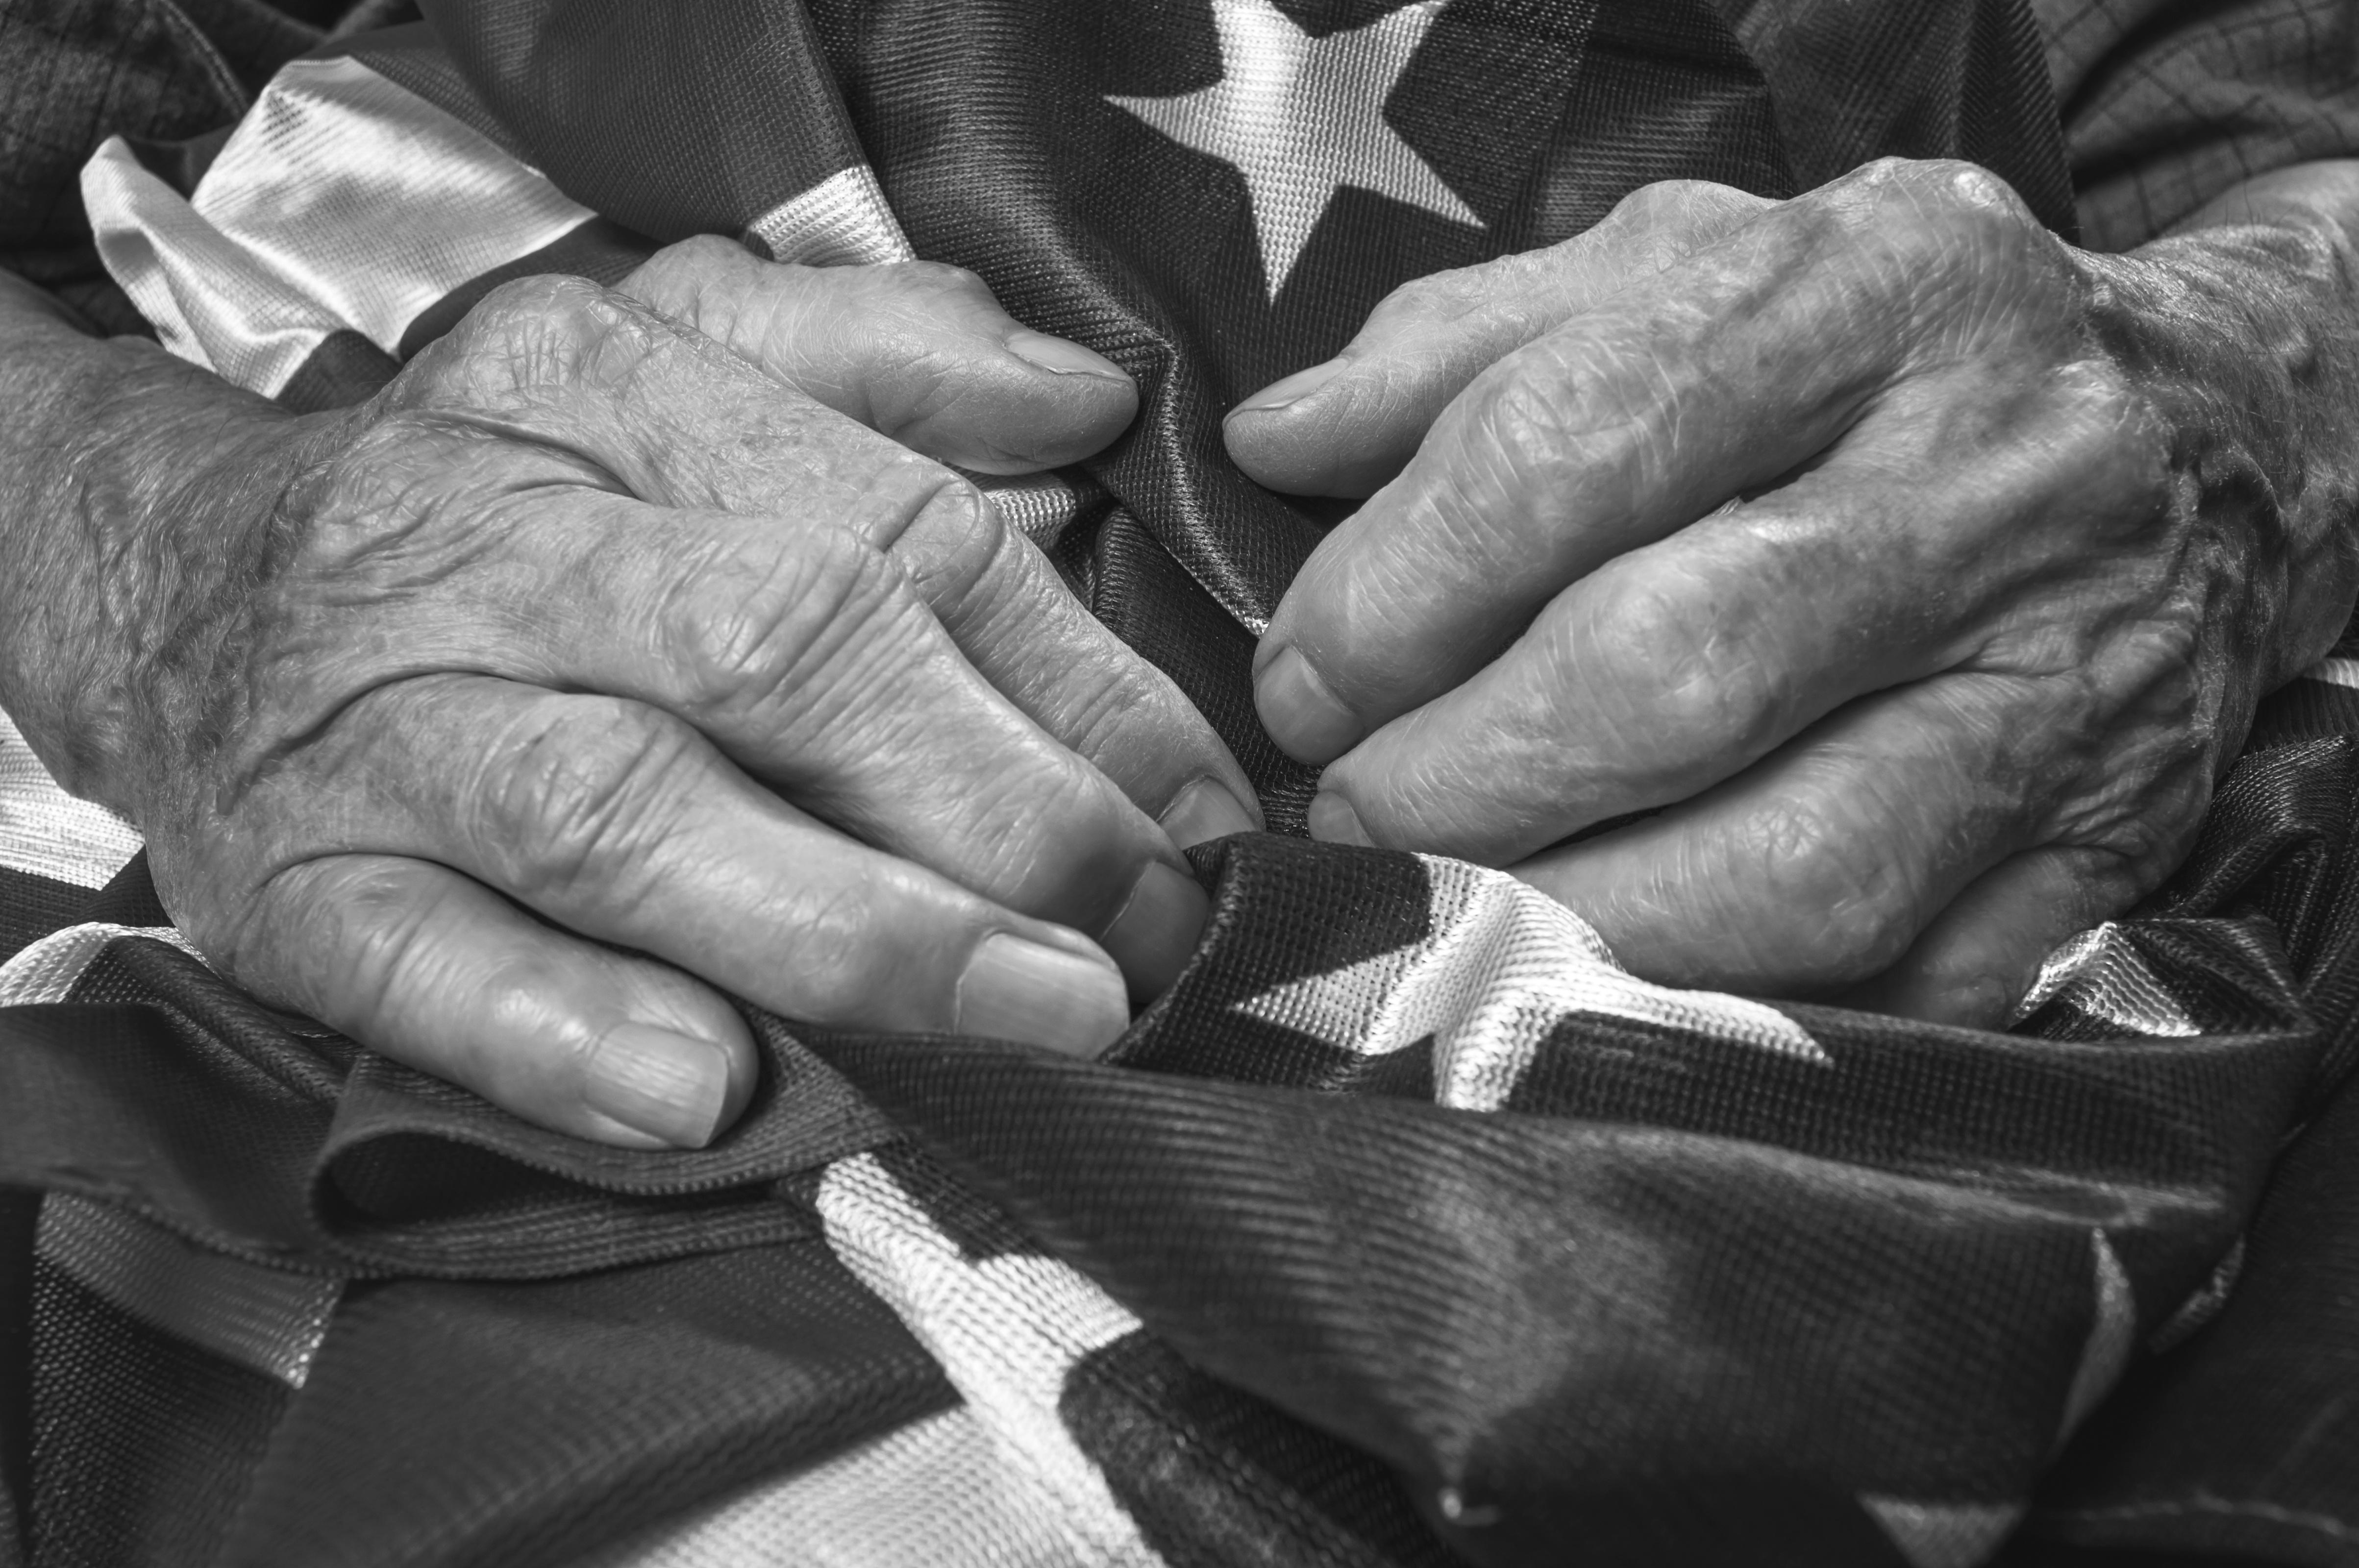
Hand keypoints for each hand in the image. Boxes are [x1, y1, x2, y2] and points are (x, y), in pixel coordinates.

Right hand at [2, 240, 1259, 1146]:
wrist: (178, 584)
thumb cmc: (494, 501)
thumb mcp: (668, 365)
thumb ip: (881, 369)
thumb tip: (1082, 406)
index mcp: (602, 387)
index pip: (891, 529)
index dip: (1076, 680)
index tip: (1200, 808)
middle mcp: (488, 536)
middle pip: (780, 653)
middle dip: (995, 805)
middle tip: (1145, 937)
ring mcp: (377, 720)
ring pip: (628, 813)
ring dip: (850, 927)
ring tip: (1032, 1020)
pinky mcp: (290, 883)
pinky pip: (429, 963)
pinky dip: (571, 1028)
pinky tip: (710, 1089)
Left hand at [1226, 159, 2358, 1022]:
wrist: (2221, 432)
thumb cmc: (1885, 351)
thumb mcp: (1691, 266)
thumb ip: (1468, 343)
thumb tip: (1273, 441)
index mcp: (1875, 288)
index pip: (1580, 444)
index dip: (1398, 591)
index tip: (1300, 677)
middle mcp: (1995, 479)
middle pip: (1676, 669)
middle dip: (1458, 775)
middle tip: (1347, 807)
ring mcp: (2067, 683)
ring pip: (1795, 866)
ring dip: (1572, 919)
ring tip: (1444, 904)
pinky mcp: (2110, 846)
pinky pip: (1903, 982)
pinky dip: (1729, 1014)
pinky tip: (1606, 981)